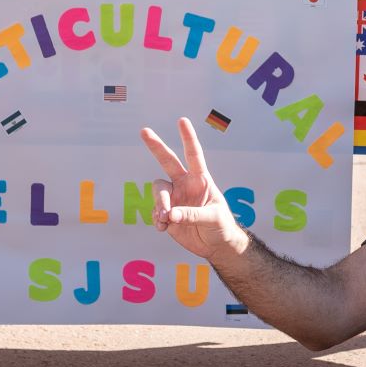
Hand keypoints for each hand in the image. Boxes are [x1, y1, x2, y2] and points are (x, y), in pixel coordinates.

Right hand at [142, 118, 249, 263]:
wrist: (215, 246)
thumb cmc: (221, 226)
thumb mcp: (213, 218)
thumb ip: (192, 214)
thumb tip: (170, 214)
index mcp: (201, 180)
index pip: (194, 155)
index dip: (188, 138)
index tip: (182, 120)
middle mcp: (185, 184)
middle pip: (167, 161)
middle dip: (156, 146)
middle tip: (144, 131)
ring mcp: (174, 198)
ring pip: (158, 191)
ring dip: (160, 204)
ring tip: (166, 219)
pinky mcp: (166, 214)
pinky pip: (155, 212)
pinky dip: (157, 220)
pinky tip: (164, 229)